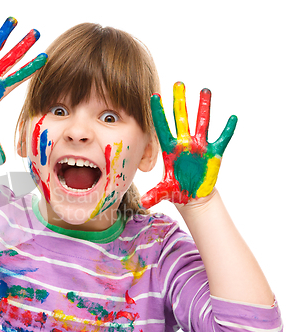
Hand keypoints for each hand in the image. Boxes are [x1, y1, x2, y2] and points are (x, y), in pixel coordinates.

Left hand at [141, 82, 236, 207]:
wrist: (192, 196)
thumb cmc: (176, 190)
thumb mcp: (165, 191)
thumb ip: (155, 194)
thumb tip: (145, 203)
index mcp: (170, 149)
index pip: (162, 128)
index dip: (158, 114)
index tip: (153, 97)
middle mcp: (184, 143)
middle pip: (181, 119)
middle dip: (180, 102)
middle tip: (178, 83)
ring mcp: (199, 146)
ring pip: (201, 123)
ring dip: (203, 107)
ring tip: (204, 90)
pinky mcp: (213, 153)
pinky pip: (221, 138)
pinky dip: (227, 129)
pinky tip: (232, 117)